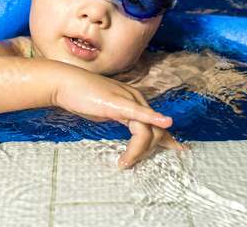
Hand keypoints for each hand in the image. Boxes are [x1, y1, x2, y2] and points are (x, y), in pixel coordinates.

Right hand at [53, 69, 187, 168]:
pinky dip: (152, 120)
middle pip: (154, 132)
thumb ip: (121, 119)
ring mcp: (129, 100)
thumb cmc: (82, 97)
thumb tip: (130, 131)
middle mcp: (136, 100)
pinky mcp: (118, 103)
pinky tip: (164, 123)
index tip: (180, 148)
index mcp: (134, 102)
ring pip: (146, 131)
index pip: (157, 124)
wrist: (65, 84)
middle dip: (146, 152)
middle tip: (130, 162)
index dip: (169, 138)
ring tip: (124, 162)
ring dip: (137, 151)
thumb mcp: (106, 111)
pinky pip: (139, 114)